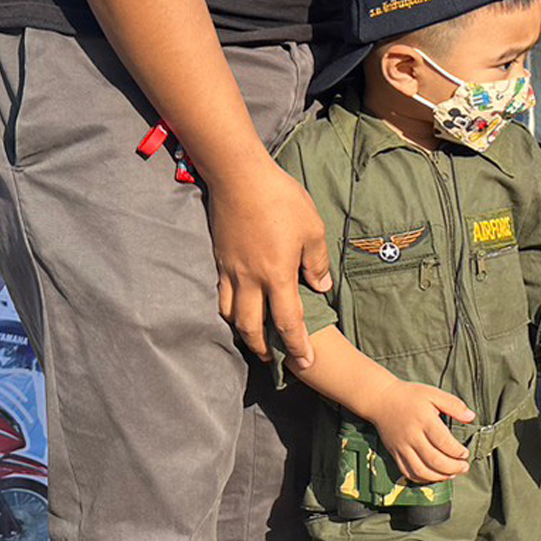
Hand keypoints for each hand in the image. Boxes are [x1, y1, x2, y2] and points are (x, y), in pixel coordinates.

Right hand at [208, 161, 333, 368]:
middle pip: (251, 327)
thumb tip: (320, 287)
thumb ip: (316, 262)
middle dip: (263, 348)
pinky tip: (236, 310)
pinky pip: (221, 295)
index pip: (288, 321)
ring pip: (231, 315)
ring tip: (254, 340)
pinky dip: (228, 310)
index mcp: (277, 274)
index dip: (297, 345)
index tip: (305, 363)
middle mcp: (250, 279)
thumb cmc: (281, 199)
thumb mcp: (312, 228)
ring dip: (243, 333)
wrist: (239, 177)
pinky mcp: (219, 259)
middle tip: (274, 360)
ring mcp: (230, 270)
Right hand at [369, 381, 475, 483]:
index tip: (465, 453)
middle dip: (452, 467)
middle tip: (464, 467)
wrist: (381, 400)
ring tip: (452, 474)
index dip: (457, 451)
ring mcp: (401, 447)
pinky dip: (422, 478)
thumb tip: (471, 417)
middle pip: (434, 459)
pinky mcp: (394, 453)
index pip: (443, 442)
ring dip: (439, 476)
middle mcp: (412, 436)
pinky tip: (433, 476)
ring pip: (421, 470)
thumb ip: (454, 405)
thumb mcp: (433, 394)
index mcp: (424, 420)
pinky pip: (407, 472)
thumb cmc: (409, 396)